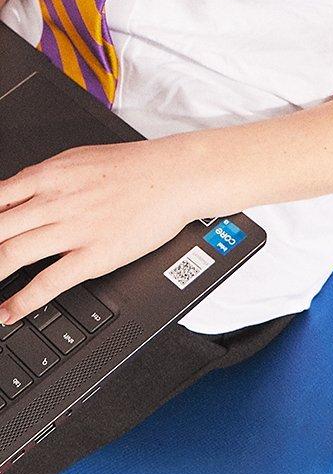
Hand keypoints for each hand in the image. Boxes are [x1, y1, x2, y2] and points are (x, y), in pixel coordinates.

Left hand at [0, 134, 205, 322]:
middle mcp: (54, 201)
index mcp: (48, 176)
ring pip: (11, 255)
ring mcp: (73, 229)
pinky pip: (48, 282)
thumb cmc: (133, 167)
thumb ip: (42, 179)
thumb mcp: (78, 159)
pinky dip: (22, 302)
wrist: (175, 175)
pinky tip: (9, 313)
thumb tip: (13, 194)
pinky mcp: (94, 254)